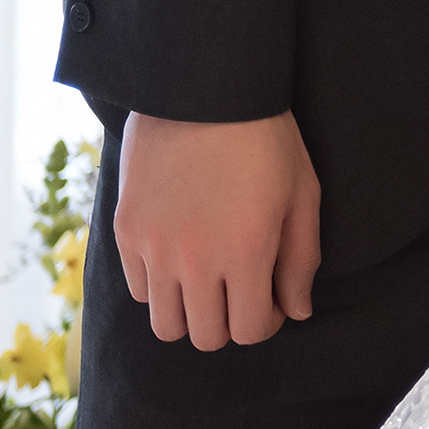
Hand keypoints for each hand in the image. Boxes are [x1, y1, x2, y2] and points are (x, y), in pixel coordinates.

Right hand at [114, 111, 320, 350]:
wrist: (204, 91)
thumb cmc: (266, 139)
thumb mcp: (303, 194)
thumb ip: (302, 259)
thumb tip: (297, 311)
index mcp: (247, 252)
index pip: (249, 331)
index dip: (266, 324)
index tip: (271, 303)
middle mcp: (196, 260)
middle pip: (204, 337)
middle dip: (229, 323)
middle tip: (241, 293)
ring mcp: (154, 249)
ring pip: (165, 325)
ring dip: (190, 313)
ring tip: (208, 281)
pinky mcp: (125, 232)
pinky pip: (138, 290)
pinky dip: (159, 287)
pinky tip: (179, 258)